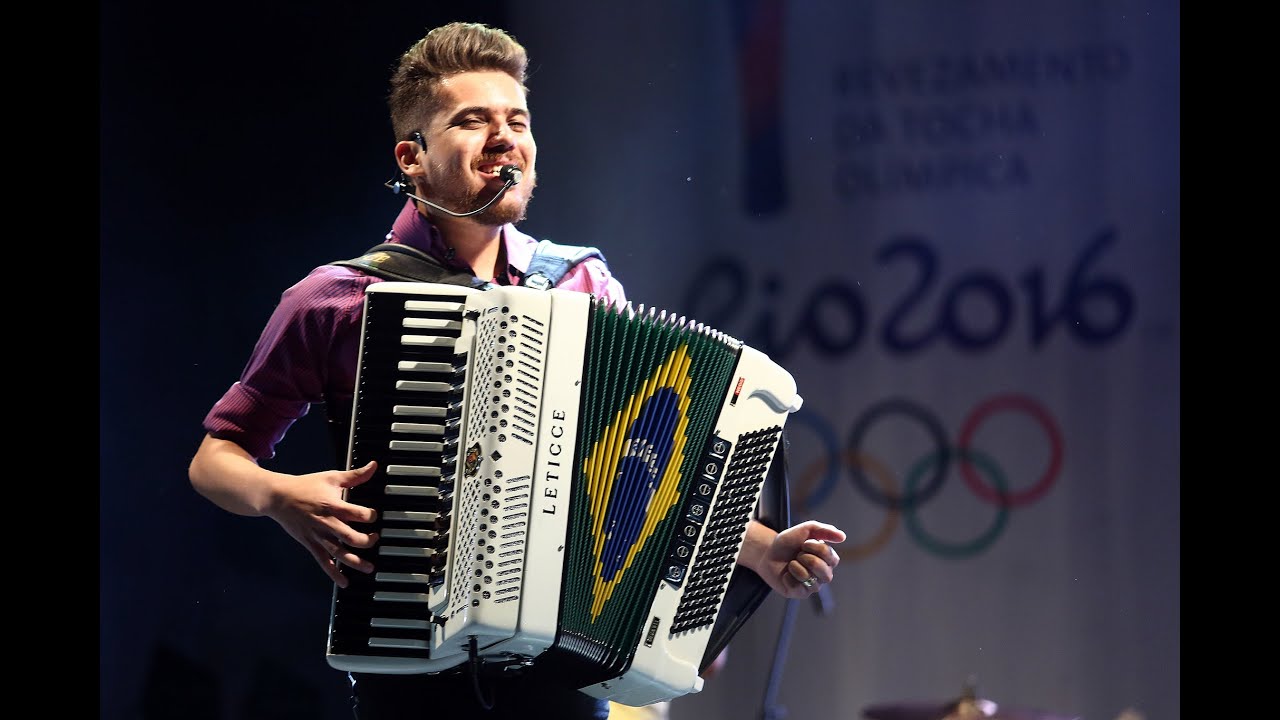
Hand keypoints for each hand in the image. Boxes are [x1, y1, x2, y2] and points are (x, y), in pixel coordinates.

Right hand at [265, 461, 380, 586]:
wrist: (278, 497)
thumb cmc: (306, 486)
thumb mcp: (331, 477)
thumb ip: (355, 475)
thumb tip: (373, 466)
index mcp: (333, 505)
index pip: (358, 514)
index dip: (370, 515)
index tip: (374, 515)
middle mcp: (327, 523)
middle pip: (351, 537)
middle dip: (367, 541)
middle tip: (375, 538)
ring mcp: (318, 536)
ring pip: (339, 553)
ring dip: (356, 562)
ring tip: (369, 568)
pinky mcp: (310, 544)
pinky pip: (323, 562)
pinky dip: (334, 573)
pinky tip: (344, 582)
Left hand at [757, 520, 845, 598]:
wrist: (768, 552)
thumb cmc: (789, 542)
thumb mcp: (806, 530)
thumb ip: (825, 530)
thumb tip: (843, 536)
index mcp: (829, 560)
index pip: (829, 555)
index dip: (814, 547)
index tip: (804, 543)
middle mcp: (824, 574)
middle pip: (824, 571)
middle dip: (806, 558)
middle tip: (798, 555)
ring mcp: (813, 585)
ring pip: (809, 579)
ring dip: (796, 566)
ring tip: (791, 563)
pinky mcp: (800, 593)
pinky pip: (797, 587)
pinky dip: (788, 577)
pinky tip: (786, 574)